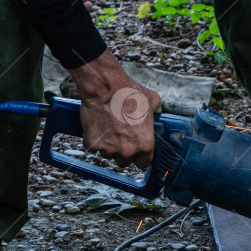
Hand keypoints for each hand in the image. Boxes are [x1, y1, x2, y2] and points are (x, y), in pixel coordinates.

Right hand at [68, 50, 160, 168]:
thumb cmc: (128, 93)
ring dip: (107, 146)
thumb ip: (157, 111)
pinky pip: (93, 148)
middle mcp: (128, 150)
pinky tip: (97, 126)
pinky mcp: (93, 144)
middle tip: (119, 136)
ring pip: (108, 155)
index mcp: (145, 144)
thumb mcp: (152, 101)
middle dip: (122, 152)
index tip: (135, 152)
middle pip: (124, 161)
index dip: (139, 157)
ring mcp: (109, 148)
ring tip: (108, 129)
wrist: (106, 87)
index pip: (143, 163)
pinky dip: (93, 140)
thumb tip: (158, 111)